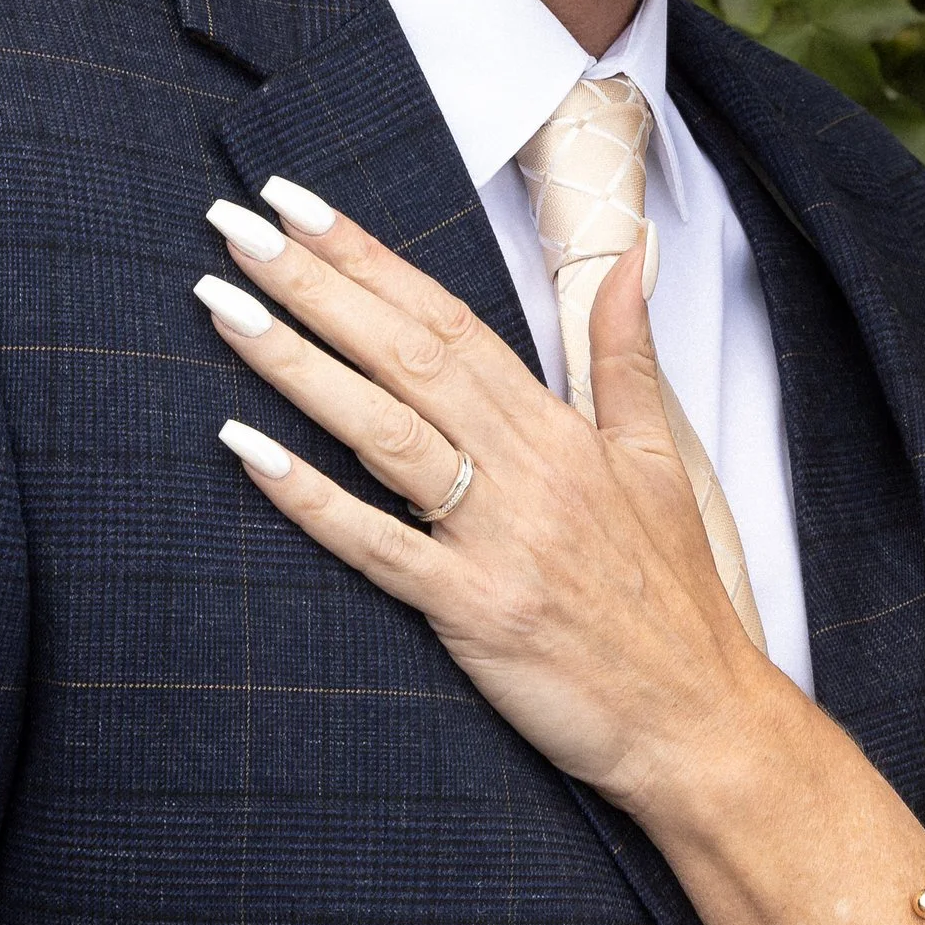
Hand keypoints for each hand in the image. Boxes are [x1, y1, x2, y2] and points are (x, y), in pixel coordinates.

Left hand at [197, 192, 771, 812]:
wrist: (700, 719)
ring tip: (224, 308)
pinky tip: (246, 450)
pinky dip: (312, 499)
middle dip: (314, 285)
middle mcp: (527, 470)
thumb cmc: (672, 598)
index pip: (450, 318)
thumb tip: (633, 253)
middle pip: (406, 355)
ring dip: (298, 366)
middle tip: (234, 226)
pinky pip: (381, 548)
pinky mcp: (477, 614)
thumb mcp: (658, 460)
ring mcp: (499, 541)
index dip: (369, 256)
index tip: (296, 204)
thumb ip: (627, 354)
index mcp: (560, 428)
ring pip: (385, 432)